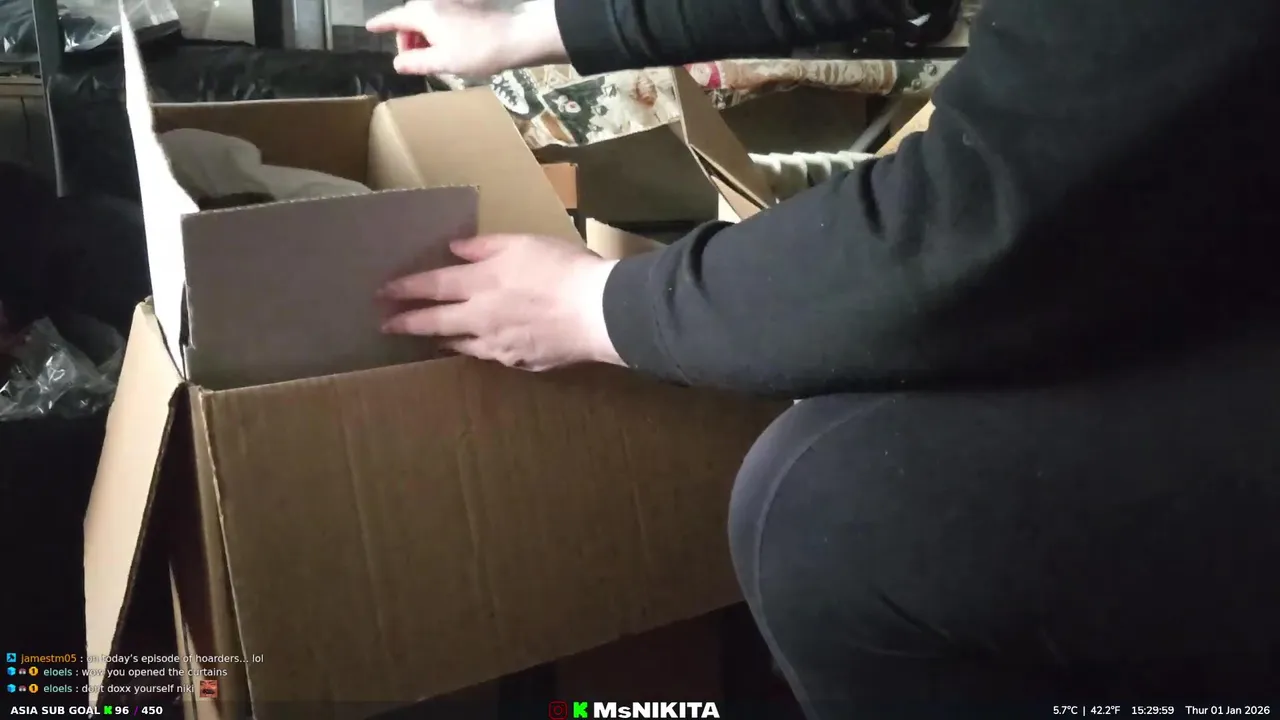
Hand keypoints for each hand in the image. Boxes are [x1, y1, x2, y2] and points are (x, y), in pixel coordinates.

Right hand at [365, 0, 567, 76]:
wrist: (516, 36)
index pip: (395, 18)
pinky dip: (437, 29)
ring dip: (423, 35)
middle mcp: (434, 0)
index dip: (381, 24)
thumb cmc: (478, 51)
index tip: (370, 28)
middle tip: (413, 60)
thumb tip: (397, 63)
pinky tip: (447, 46)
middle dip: (407, 37)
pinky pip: (442, 14)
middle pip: (411, 17)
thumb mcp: (442, 62)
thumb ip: (415, 62)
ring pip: (427, 16)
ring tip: (432, 56)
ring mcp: (451, 0)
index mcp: (424, 13)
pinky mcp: (466, 4)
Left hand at [379, 234, 622, 370]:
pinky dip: (476, 350)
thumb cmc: (564, 270)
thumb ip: (486, 246)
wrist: (598, 313)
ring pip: (460, 344)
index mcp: (480, 282)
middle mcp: (481, 317)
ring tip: (429, 340)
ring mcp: (499, 344)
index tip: (382, 292)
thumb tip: (455, 249)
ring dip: (440, 340)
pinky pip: (490, 356)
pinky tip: (478, 348)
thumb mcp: (524, 243)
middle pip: (435, 322)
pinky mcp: (520, 361)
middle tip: (385, 326)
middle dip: (407, 323)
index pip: (432, 286)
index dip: (405, 289)